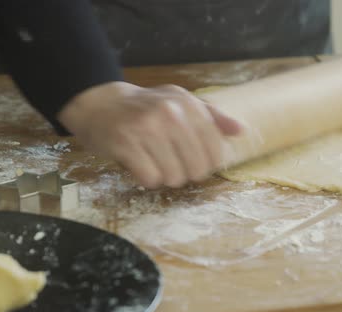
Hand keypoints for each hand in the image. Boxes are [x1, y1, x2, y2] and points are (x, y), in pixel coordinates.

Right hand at [58, 82, 240, 188]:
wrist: (100, 104)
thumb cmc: (146, 107)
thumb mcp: (181, 102)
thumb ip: (213, 117)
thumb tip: (241, 131)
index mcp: (188, 105)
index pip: (216, 152)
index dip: (208, 164)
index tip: (196, 161)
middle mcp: (170, 114)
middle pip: (197, 169)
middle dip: (186, 172)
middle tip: (172, 162)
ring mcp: (146, 128)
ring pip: (174, 177)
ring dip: (165, 176)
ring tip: (155, 161)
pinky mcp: (125, 143)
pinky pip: (149, 178)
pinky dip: (146, 177)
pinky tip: (140, 164)